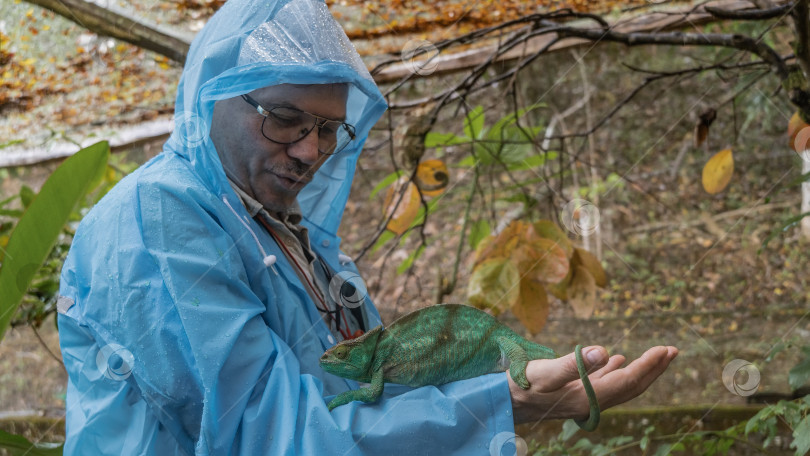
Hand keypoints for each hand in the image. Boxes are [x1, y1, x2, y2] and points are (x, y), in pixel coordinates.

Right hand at [508, 345, 678, 424]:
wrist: (504, 402)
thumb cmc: (520, 386)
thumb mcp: (545, 372)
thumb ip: (575, 363)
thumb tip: (604, 351)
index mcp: (589, 397)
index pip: (628, 381)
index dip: (649, 366)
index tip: (664, 350)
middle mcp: (591, 401)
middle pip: (631, 387)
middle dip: (653, 369)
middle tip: (672, 351)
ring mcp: (584, 399)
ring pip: (621, 385)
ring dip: (641, 370)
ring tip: (657, 356)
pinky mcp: (575, 393)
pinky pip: (605, 383)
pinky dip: (617, 371)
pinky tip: (618, 360)